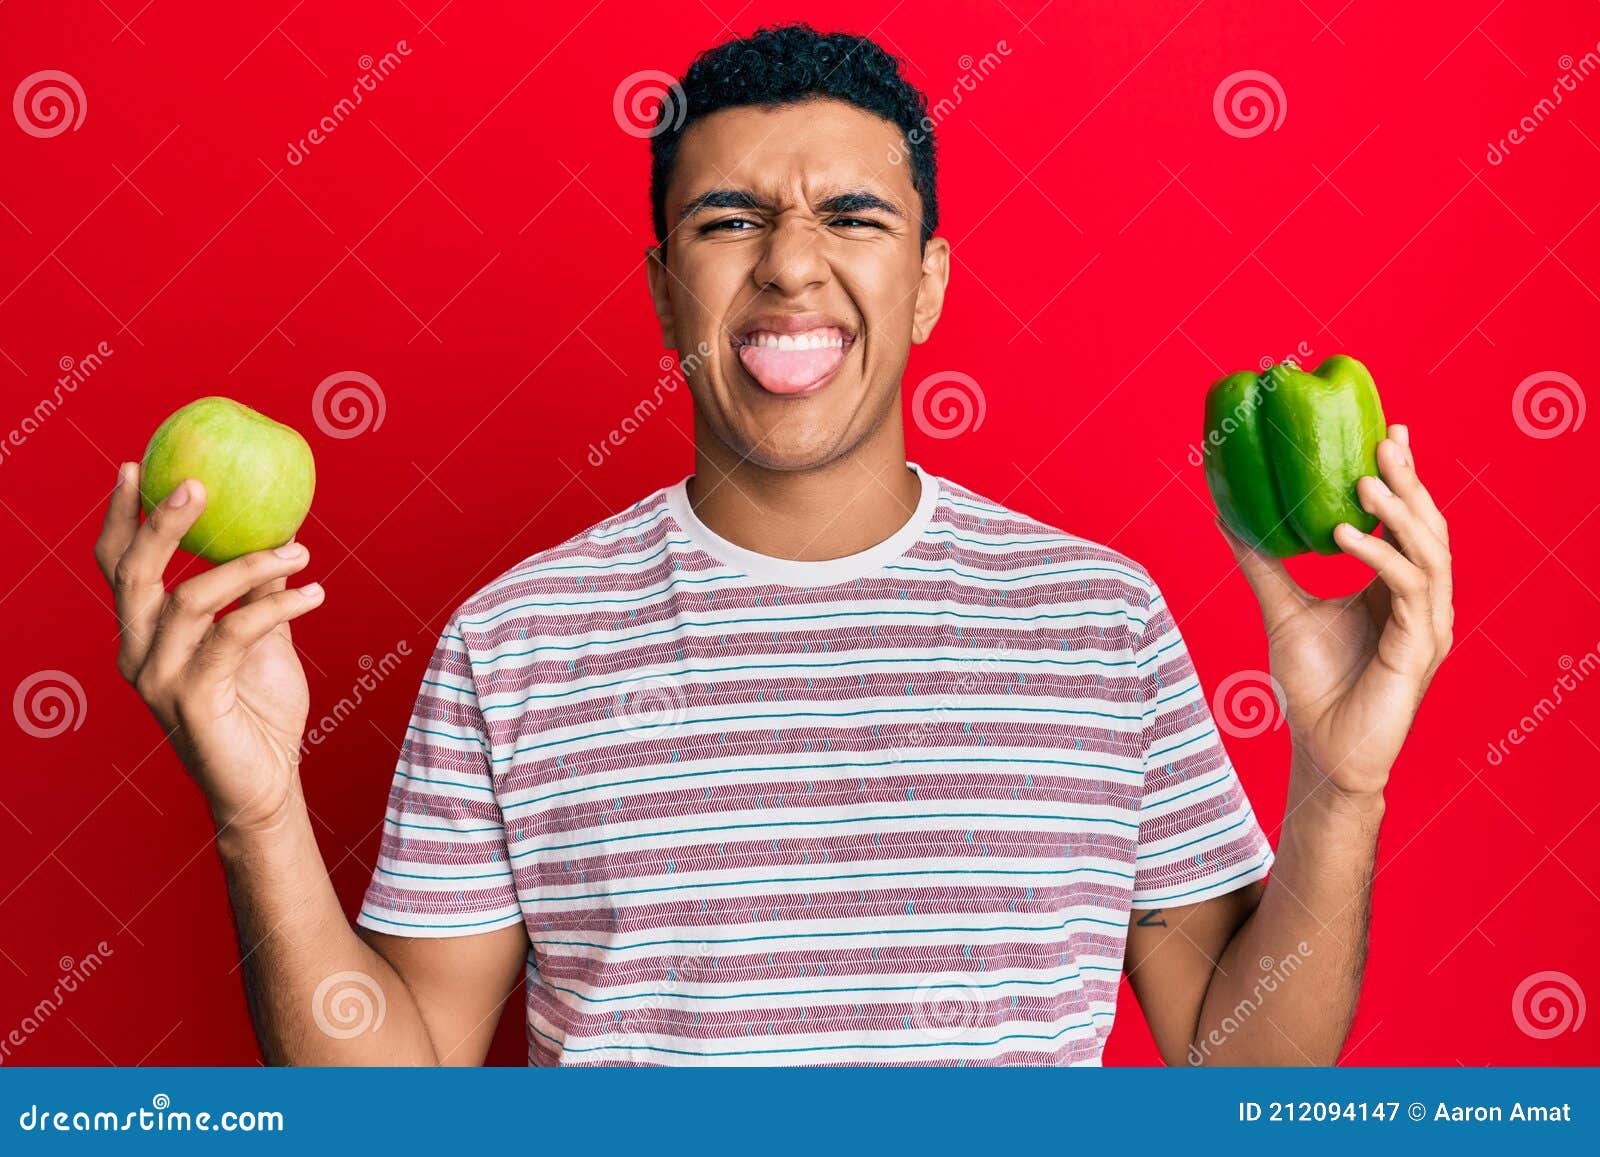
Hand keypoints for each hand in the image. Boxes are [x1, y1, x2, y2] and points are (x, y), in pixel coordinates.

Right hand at [93, 463, 325, 831]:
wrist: (266, 783)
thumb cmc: (259, 709)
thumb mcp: (261, 637)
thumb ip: (256, 590)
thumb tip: (277, 530)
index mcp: (145, 633)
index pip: (118, 566)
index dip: (121, 516)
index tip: (136, 465)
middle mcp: (138, 653)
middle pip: (133, 574)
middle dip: (162, 522)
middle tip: (199, 482)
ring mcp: (159, 680)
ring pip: (190, 599)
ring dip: (250, 565)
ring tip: (300, 550)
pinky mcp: (192, 701)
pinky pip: (233, 635)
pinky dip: (276, 605)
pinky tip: (314, 592)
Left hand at [1217, 425, 1452, 799]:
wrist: (1323, 752)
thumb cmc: (1312, 688)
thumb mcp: (1281, 610)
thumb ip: (1262, 564)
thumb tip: (1227, 515)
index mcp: (1398, 589)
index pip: (1410, 523)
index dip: (1405, 478)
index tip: (1390, 432)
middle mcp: (1422, 602)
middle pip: (1429, 527)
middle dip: (1410, 482)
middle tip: (1387, 440)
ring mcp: (1428, 625)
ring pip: (1429, 552)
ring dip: (1398, 513)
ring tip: (1362, 480)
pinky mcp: (1420, 648)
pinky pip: (1409, 589)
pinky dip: (1379, 556)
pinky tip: (1345, 534)